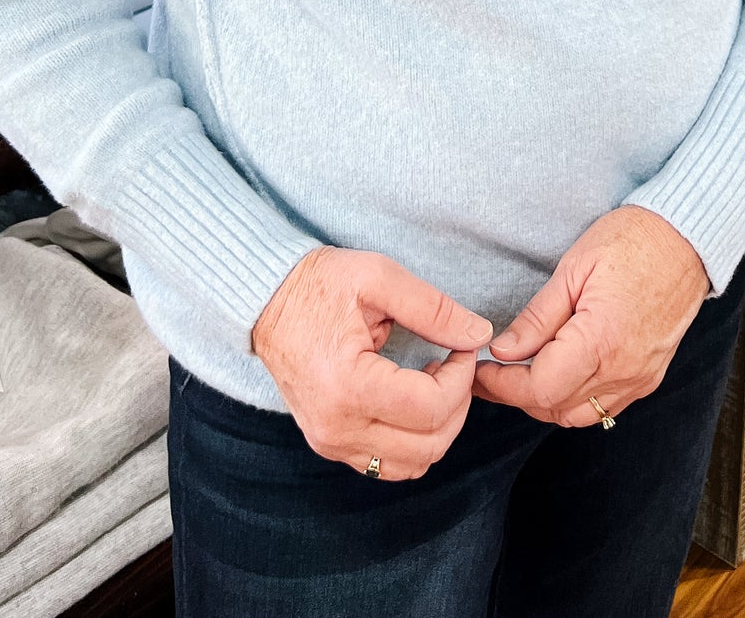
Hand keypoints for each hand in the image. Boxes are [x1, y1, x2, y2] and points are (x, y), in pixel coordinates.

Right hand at [251, 245, 491, 478]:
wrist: (265, 300)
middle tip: (455, 363)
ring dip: (438, 429)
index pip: (431, 408)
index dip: (462, 379)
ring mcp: (331, 442)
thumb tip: (479, 334)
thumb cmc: (317, 283)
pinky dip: (413, 441)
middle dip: (458, 405)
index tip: (463, 346)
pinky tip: (412, 399)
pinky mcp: (329, 444)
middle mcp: (337, 427)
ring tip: (435, 382)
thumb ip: (432, 309)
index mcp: (348, 386)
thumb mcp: (377, 278)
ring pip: (412, 465)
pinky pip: (387, 464)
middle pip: (429, 446)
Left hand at [471, 207, 708, 425]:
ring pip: (580, 415)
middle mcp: (624, 369)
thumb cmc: (633, 241)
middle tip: (492, 372)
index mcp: (601, 340)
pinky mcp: (649, 376)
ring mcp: (640, 377)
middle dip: (518, 395)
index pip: (540, 388)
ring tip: (522, 373)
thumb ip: (539, 317)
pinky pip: (605, 406)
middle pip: (556, 408)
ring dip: (547, 401)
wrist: (687, 238)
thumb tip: (505, 350)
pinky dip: (576, 399)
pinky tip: (561, 372)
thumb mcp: (574, 268)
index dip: (504, 385)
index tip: (482, 371)